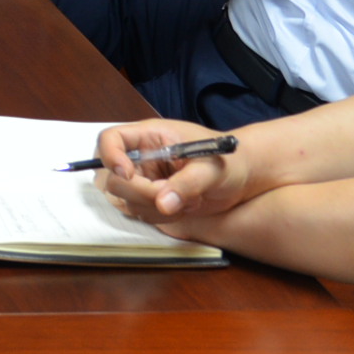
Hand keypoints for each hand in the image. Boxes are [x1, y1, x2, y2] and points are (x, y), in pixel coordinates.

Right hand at [94, 119, 250, 222]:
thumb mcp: (212, 168)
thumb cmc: (230, 161)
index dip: (110, 156)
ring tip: (188, 201)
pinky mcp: (152, 200)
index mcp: (150, 136)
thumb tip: (162, 204)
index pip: (111, 138)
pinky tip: (186, 208)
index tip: (128, 174)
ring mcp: (145, 180)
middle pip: (112, 178)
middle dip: (139, 192)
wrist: (243, 177)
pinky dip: (161, 217)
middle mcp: (142, 157)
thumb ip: (188, 183)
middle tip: (169, 198)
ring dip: (153, 207)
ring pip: (126, 200)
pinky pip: (142, 214)